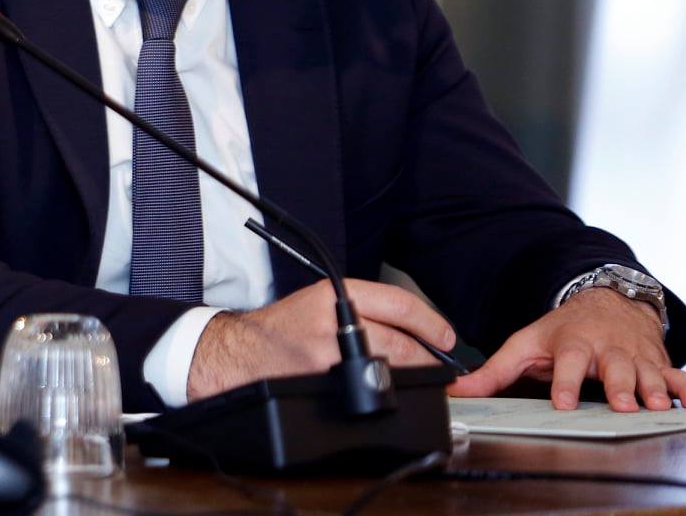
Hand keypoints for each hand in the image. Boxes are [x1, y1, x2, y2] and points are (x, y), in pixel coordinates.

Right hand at [187, 279, 457, 400]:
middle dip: (430, 359)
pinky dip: (388, 392)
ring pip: (393, 367)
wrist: (239, 354)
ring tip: (421, 380)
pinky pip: (371, 387)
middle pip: (403, 340)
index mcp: (334, 294)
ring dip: (415, 377)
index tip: (447, 336)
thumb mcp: (316, 303)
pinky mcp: (325, 380)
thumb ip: (359, 309)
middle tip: (442, 367)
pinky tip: (390, 392)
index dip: (431, 323)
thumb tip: (412, 330)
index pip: (399, 303)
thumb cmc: (279, 331)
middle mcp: (333, 320)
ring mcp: (329, 353)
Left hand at [449, 288, 685, 411]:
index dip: (565, 383)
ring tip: (656, 406)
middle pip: (615, 369)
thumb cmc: (564, 331)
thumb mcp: (526, 345)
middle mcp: (607, 349)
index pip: (568, 363)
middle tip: (622, 404)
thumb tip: (456, 391)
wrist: (606, 301)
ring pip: (648, 373)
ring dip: (654, 389)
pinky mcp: (658, 362)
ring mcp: (635, 355)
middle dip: (619, 386)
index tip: (563, 403)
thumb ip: (494, 372)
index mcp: (573, 344)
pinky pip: (677, 375)